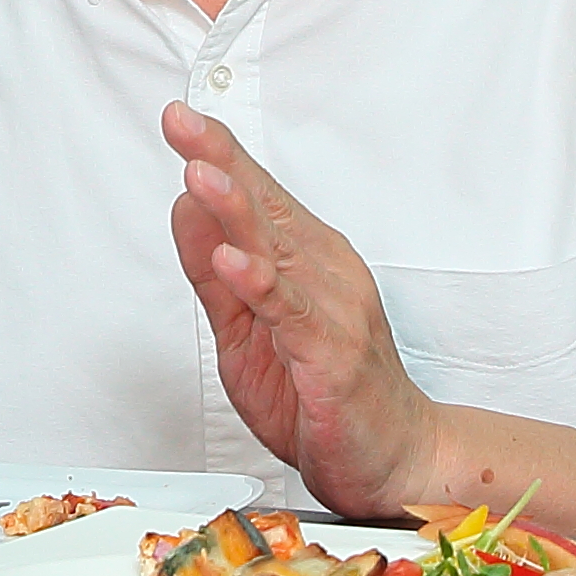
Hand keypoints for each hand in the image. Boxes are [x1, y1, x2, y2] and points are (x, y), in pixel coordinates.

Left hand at [166, 107, 449, 521]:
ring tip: (198, 177)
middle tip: (183, 122)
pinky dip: (262, 285)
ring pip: (278, 250)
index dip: (219, 154)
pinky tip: (235, 263)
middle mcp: (324, 272)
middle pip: (266, 206)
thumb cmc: (324, 396)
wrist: (394, 458)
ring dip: (236, 211)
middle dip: (221, 160)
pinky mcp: (334, 353)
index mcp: (305, 259)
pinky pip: (293, 313)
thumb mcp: (245, 331)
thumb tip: (184, 208)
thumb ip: (214, 273)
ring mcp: (334, 309)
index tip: (181, 118)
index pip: (258, 194)